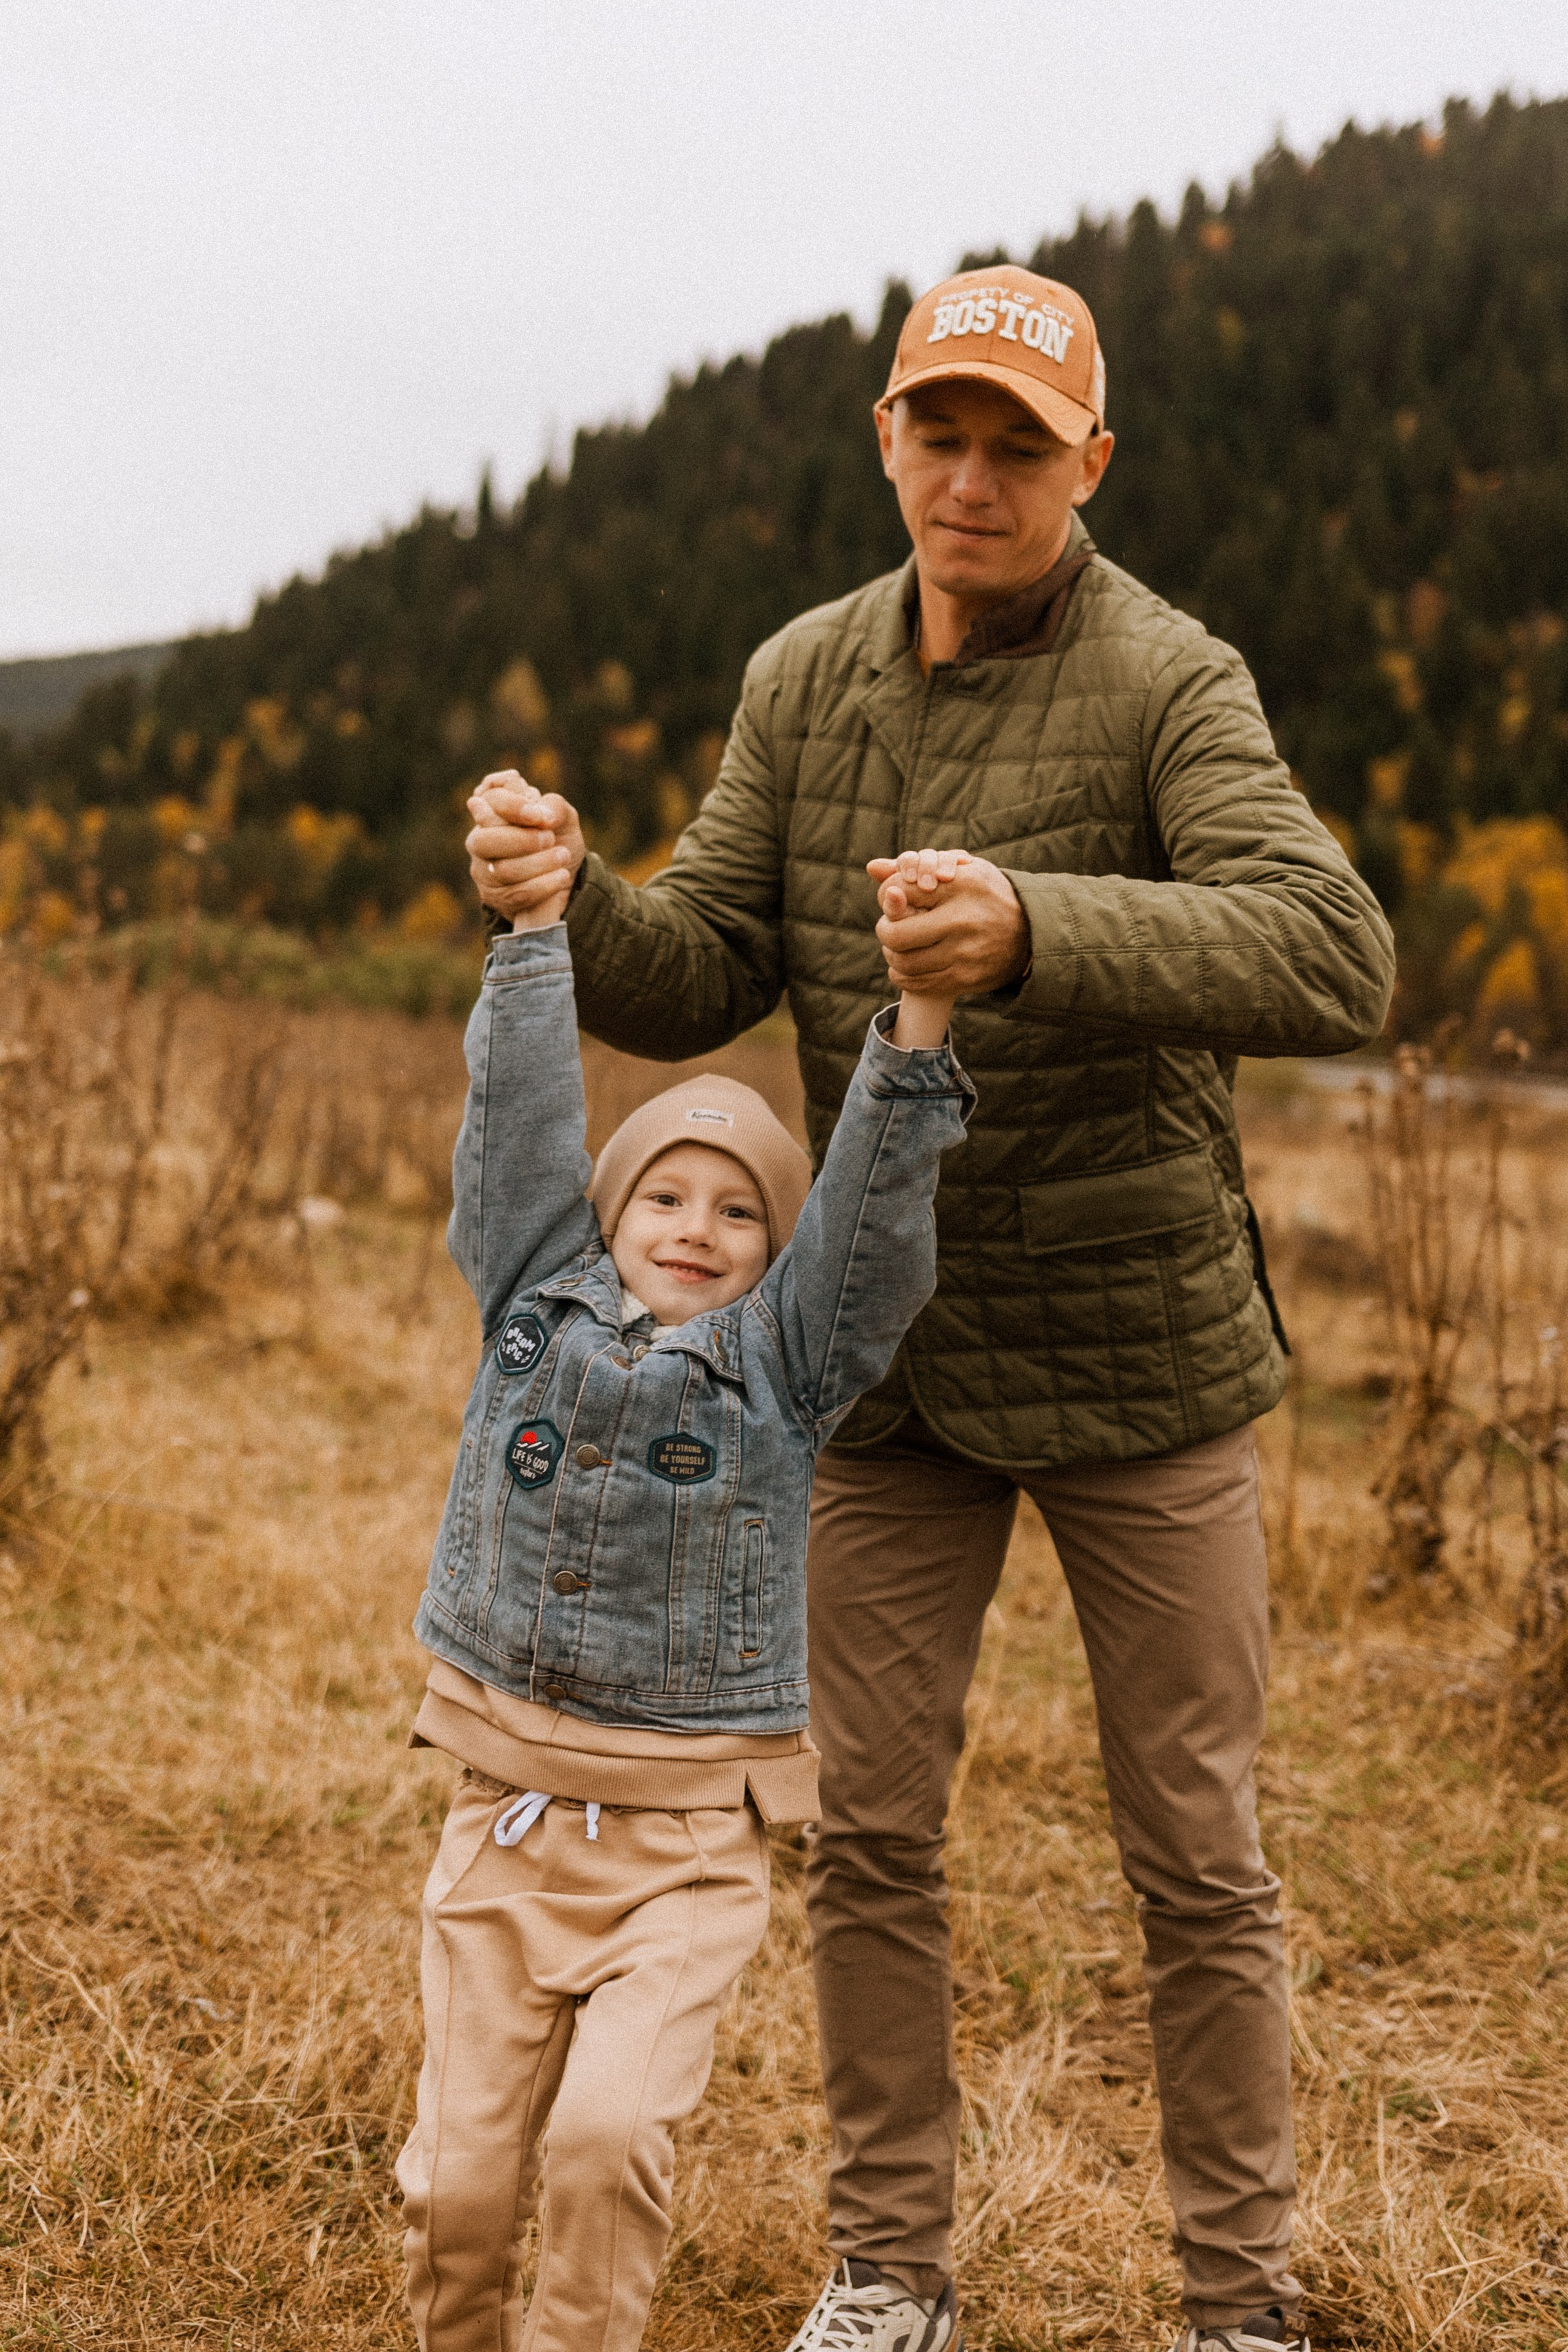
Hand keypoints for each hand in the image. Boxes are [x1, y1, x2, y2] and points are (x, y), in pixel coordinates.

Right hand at [466, 769, 585, 926]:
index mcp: (493, 809)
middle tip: (550, 839)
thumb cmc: (558, 837)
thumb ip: (554, 807)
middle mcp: (479, 838)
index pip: (489, 801)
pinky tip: (561, 876)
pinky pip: (515, 894)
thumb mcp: (563, 817)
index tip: (539, 816)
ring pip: (501, 870)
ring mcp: (482, 869)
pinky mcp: (493, 896)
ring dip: (538, 863)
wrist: (564, 874)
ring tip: (563, 856)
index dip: (511, 807)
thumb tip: (543, 814)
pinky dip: (543, 885)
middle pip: (483, 841)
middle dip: (521, 841)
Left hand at [867, 850, 1029, 998]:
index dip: (888, 893)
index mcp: (963, 885)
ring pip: (904, 963)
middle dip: (884, 930)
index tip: (893, 896)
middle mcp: (964, 920)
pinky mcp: (965, 979)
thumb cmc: (986, 896)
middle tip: (888, 927)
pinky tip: (907, 967)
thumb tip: (871, 867)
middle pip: (897, 934)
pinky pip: (918, 984)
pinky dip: (903, 976)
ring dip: (892, 955)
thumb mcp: (962, 871)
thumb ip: (915, 868)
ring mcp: (965, 953)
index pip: (901, 889)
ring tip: (897, 947)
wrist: (1031, 934)